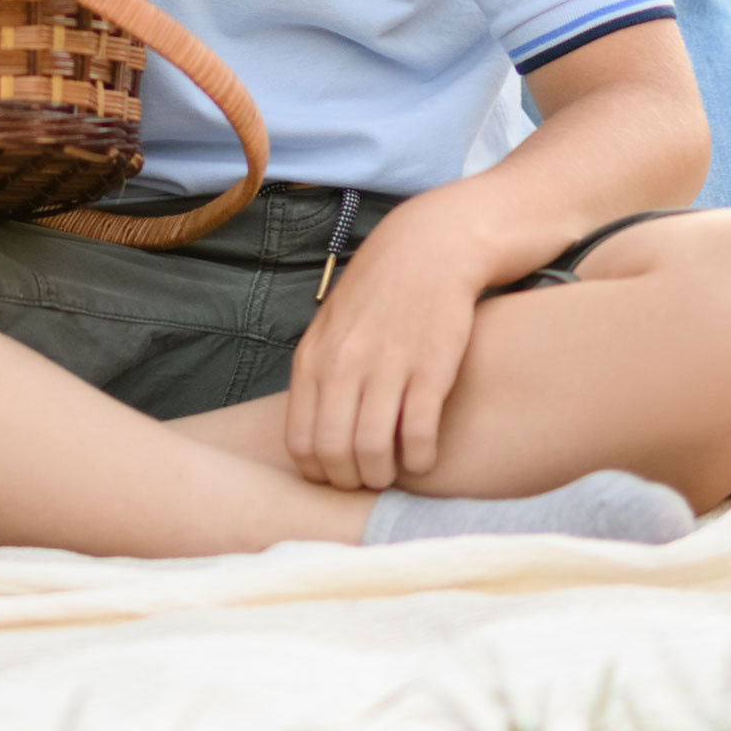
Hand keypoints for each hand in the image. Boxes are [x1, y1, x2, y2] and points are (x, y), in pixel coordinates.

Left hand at [284, 195, 489, 488]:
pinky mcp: (430, 368)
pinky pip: (419, 437)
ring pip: (374, 453)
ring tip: (395, 471)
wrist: (429, 248)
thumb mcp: (331, 327)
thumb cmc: (378, 294)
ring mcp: (387, 366)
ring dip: (385, 477)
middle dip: (352, 481)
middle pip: (334, 455)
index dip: (320, 474)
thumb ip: (319, 377)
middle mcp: (343, 364)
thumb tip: (315, 437)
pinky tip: (425, 454)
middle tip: (369, 479)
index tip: (340, 475)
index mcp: (314, 357)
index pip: (301, 444)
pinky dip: (421, 460)